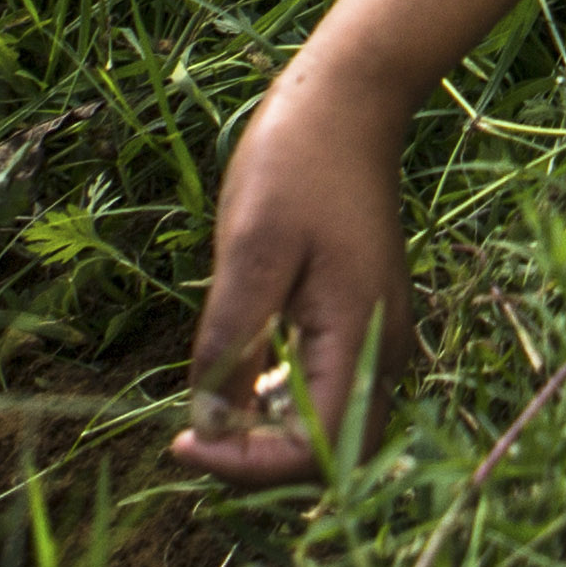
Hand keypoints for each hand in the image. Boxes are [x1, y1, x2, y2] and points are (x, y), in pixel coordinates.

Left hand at [171, 63, 418, 487]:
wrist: (348, 101)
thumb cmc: (296, 162)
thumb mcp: (250, 247)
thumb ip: (232, 338)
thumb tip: (211, 420)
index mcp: (358, 336)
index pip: (316, 451)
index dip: (247, 465)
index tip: (184, 439)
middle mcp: (381, 350)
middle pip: (332, 452)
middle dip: (261, 461)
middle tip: (196, 434)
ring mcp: (377, 335)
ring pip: (332, 426)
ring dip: (270, 434)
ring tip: (209, 410)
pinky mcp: (364, 318)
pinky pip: (330, 388)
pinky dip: (283, 401)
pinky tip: (242, 376)